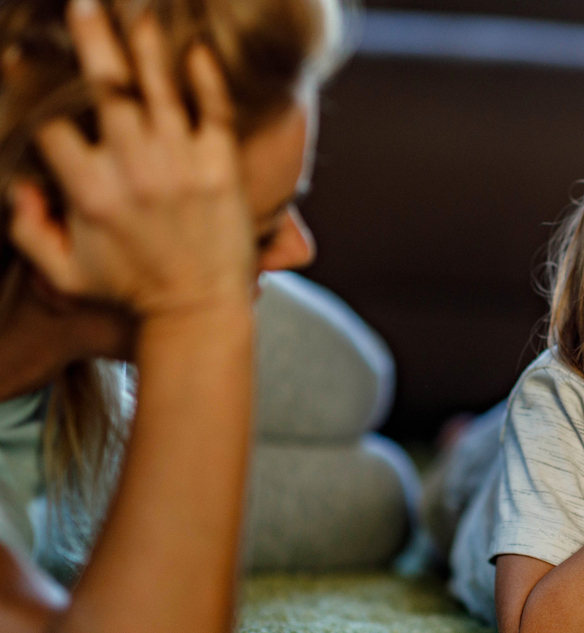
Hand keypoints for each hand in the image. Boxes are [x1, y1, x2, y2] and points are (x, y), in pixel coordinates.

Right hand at [8, 0, 253, 318]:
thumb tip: (18, 185)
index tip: (19, 58)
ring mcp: (182, 166)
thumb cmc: (131, 291)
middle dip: (90, 40)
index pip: (52, 123)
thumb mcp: (64, 273)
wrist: (200, 310)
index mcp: (91, 191)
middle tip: (81, 2)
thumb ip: (28, 229)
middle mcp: (135, 170)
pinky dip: (206, 79)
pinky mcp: (222, 169)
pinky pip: (214, 112)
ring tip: (135, 10)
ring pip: (159, 90)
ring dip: (145, 46)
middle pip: (106, 89)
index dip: (31, 88)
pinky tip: (197, 49)